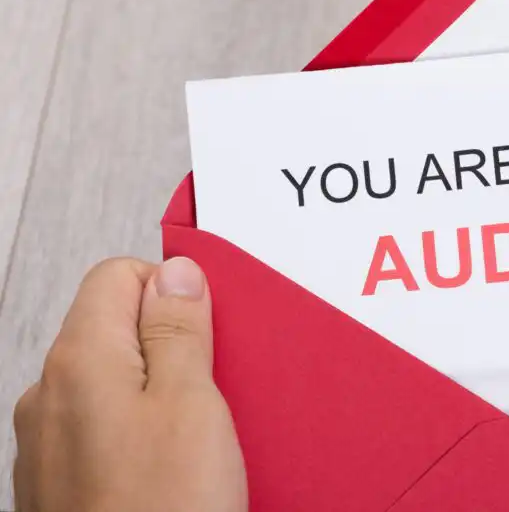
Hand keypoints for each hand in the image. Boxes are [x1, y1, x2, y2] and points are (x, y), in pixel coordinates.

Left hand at [13, 257, 246, 511]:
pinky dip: (140, 434)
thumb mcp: (193, 403)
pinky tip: (172, 469)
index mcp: (77, 361)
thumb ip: (178, 328)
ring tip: (198, 437)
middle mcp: (48, 396)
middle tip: (214, 389)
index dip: (172, 291)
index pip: (118, 276)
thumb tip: (174, 272)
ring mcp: (47, 444)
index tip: (208, 330)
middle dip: (171, 346)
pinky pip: (103, 430)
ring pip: (111, 382)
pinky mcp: (59, 484)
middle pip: (113, 329)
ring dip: (158, 393)